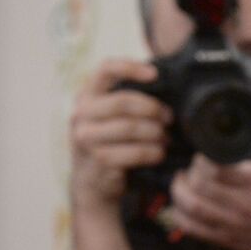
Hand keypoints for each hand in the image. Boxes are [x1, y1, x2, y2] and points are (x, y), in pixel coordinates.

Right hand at [70, 58, 170, 212]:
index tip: (154, 74)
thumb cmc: (110, 143)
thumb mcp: (109, 118)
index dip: (130, 68)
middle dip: (152, 109)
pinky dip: (153, 152)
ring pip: (130, 128)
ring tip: (166, 138)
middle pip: (122, 102)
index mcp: (86, 96)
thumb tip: (163, 87)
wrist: (92, 182)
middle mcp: (81, 113)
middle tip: (169, 118)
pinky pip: (134, 152)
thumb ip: (125, 102)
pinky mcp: (99, 160)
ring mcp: (87, 138)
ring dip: (155, 133)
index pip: (104, 70)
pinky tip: (159, 153)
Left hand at [168, 130, 250, 249]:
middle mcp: (245, 205)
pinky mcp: (233, 241)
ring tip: (183, 184)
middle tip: (191, 168)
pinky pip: (195, 230)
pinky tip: (181, 208)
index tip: (205, 153)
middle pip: (197, 186)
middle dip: (188, 173)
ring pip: (191, 207)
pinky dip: (180, 217)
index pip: (214, 167)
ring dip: (179, 193)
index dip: (202, 157)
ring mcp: (236, 225)